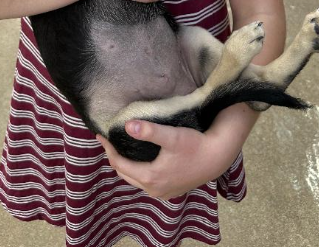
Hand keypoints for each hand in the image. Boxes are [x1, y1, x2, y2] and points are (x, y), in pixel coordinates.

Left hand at [96, 119, 237, 199]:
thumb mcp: (171, 135)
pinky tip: (139, 159)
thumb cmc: (195, 144)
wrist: (217, 156)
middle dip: (114, 157)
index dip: (108, 149)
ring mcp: (163, 192)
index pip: (119, 164)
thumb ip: (149, 131)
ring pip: (135, 179)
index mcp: (151, 177)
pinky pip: (146, 182)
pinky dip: (137, 171)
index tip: (100, 136)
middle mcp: (154, 189)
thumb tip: (128, 125)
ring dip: (125, 165)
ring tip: (120, 148)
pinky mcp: (171, 190)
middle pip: (125, 174)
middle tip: (107, 141)